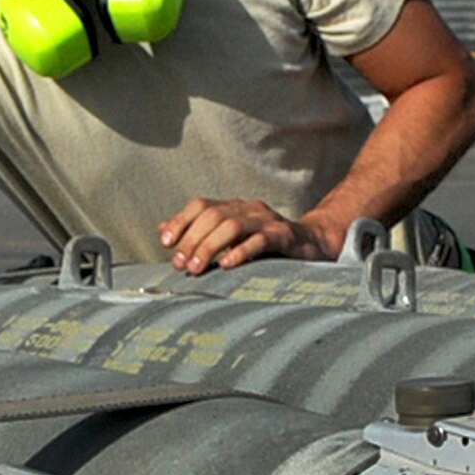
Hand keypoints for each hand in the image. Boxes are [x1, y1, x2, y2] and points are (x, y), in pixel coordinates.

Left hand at [158, 199, 333, 273]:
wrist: (312, 246)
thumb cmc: (266, 245)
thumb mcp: (230, 238)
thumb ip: (198, 234)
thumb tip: (163, 231)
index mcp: (234, 207)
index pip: (201, 206)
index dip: (181, 221)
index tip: (166, 243)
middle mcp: (248, 208)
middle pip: (213, 215)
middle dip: (192, 240)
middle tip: (180, 264)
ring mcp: (267, 220)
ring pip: (232, 226)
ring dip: (210, 247)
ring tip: (197, 268)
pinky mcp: (284, 236)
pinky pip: (260, 240)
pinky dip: (241, 252)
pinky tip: (228, 265)